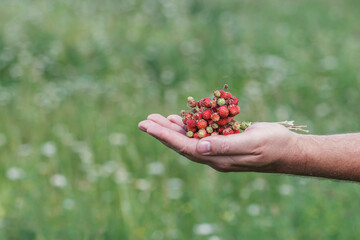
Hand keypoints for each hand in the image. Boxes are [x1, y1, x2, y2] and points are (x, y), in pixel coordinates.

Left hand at [138, 114, 298, 172]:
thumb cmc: (274, 146)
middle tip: (143, 121)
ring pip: (189, 138)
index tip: (148, 126)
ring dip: (172, 128)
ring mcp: (218, 149)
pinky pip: (201, 133)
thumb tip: (199, 148)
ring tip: (155, 118)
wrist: (288, 150)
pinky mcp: (223, 140)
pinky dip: (189, 124)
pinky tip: (180, 118)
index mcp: (218, 159)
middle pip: (182, 143)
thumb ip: (226, 146)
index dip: (165, 136)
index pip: (185, 147)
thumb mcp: (252, 144)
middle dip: (162, 132)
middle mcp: (214, 156)